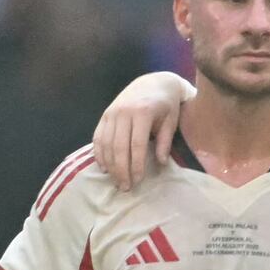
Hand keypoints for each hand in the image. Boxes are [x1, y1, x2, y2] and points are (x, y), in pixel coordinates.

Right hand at [92, 73, 192, 188]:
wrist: (153, 82)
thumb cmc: (167, 104)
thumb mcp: (171, 120)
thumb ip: (165, 141)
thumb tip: (160, 163)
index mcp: (142, 113)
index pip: (136, 145)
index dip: (136, 164)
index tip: (138, 180)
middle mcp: (122, 113)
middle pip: (118, 147)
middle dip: (121, 169)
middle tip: (125, 187)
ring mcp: (110, 113)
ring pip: (105, 144)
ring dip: (109, 165)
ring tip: (116, 181)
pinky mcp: (104, 115)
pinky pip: (98, 137)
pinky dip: (99, 153)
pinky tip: (104, 167)